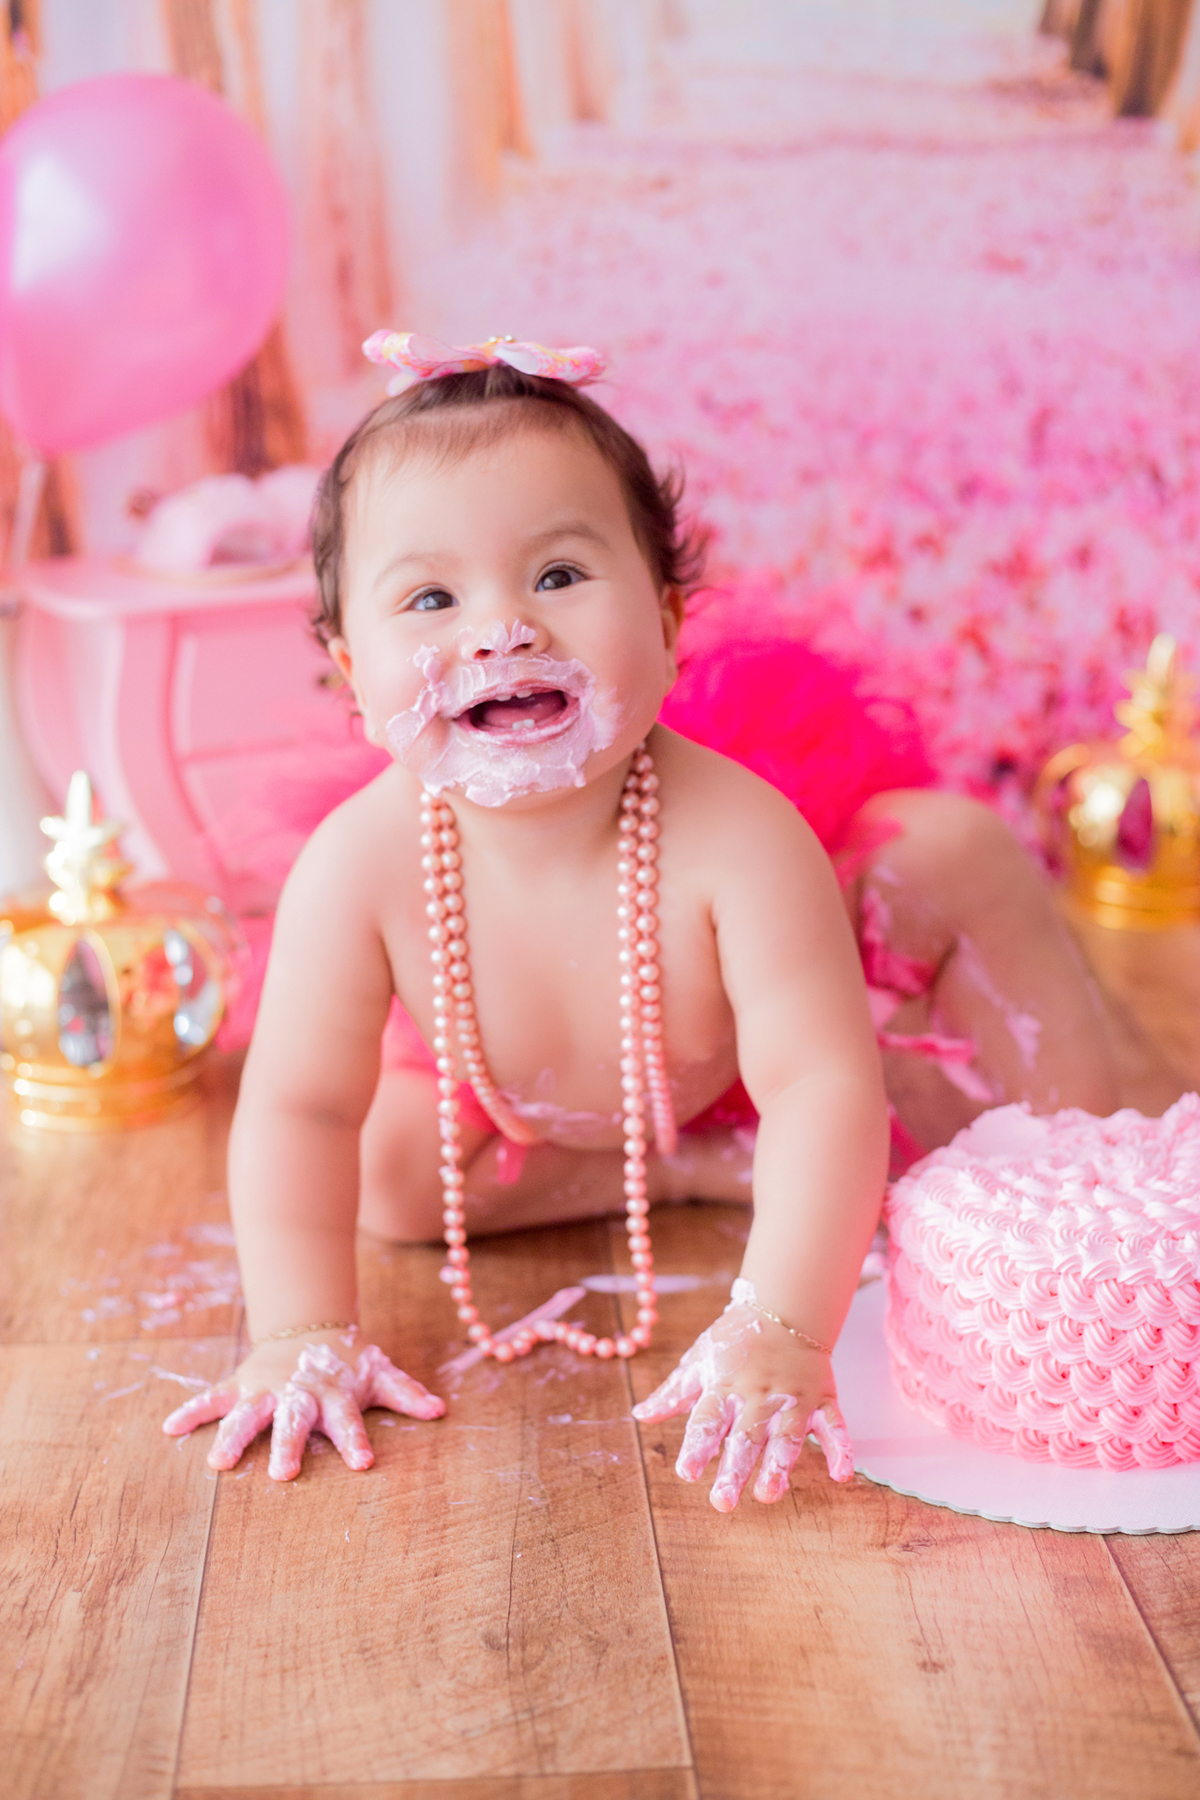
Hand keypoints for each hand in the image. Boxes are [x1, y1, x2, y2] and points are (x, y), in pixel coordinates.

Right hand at [162, 1329, 444, 1479]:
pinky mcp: (239, 1385)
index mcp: (332, 1396)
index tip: (363, 1464)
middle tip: (284, 1474)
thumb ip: (406, 1393)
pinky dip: (190, 1411)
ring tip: (218, 1461)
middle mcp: (296, 1395)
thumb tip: (441, 1410)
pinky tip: (168, 1429)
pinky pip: (210, 1398)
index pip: (347, 1421)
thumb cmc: (345, 1363)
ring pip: (247, 1413)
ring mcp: (264, 1389)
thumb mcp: (378, 1372)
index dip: (356, 1441)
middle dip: (288, 1445)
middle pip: (293, 1421)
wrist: (308, 1327)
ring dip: (233, 1435)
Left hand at [631, 1302, 852, 1511]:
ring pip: (787, 1435)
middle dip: (734, 1469)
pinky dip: (841, 1448)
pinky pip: (835, 1425)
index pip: (708, 1420)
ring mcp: (793, 1397)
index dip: (697, 1446)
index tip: (687, 1473)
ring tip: (768, 1495)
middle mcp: (758, 1394)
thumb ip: (673, 1392)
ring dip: (779, 1466)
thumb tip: (640, 1416)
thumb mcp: (700, 1359)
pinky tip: (841, 1475)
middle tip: (722, 1502)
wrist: (785, 1306)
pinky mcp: (822, 1398)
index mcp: (725, 1385)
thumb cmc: (736, 1339)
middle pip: (745, 1435)